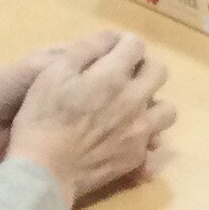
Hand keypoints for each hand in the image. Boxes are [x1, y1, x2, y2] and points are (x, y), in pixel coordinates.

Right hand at [4, 32, 171, 199]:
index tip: (112, 50)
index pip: (135, 45)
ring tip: (131, 109)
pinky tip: (128, 138)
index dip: (123, 43)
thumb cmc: (41, 119)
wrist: (43, 172)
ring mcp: (139, 131)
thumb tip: (111, 38)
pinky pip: (156, 142)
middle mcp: (134, 100)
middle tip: (122, 77)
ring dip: (152, 103)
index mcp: (112, 76)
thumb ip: (85, 50)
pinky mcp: (136, 157)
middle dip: (142, 68)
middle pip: (158, 72)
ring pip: (167, 109)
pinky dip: (147, 137)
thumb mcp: (52, 73)